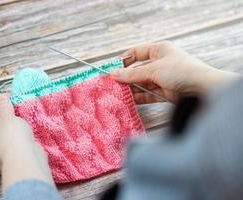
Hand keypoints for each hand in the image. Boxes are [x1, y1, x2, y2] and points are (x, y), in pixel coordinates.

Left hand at [0, 94, 53, 190]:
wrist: (26, 160)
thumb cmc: (11, 138)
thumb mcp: (7, 117)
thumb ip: (4, 105)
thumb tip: (1, 96)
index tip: (7, 101)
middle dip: (5, 117)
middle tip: (15, 110)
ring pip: (4, 136)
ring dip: (13, 127)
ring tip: (22, 120)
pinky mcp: (11, 159)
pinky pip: (13, 144)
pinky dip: (18, 138)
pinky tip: (26, 132)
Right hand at [110, 41, 237, 102]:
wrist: (204, 89)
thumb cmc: (181, 71)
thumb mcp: (154, 69)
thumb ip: (133, 74)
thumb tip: (114, 74)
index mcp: (160, 50)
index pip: (138, 52)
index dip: (125, 59)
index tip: (113, 68)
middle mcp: (161, 63)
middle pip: (138, 69)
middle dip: (126, 77)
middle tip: (112, 84)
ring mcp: (163, 78)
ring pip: (142, 83)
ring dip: (131, 88)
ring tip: (117, 93)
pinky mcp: (165, 92)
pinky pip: (148, 94)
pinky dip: (139, 97)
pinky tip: (129, 100)